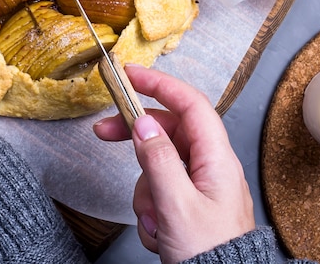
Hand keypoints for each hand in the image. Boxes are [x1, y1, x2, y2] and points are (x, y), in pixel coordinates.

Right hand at [93, 65, 254, 262]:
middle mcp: (209, 165)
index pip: (189, 103)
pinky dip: (151, 208)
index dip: (160, 83)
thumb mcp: (177, 206)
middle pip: (166, 131)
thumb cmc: (211, 254)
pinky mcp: (188, 202)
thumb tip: (142, 122)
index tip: (130, 74)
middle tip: (104, 132)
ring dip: (145, 190)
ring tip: (154, 220)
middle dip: (136, 137)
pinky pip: (158, 189)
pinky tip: (160, 232)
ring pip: (157, 164)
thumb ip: (157, 159)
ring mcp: (198, 184)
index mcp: (216, 158)